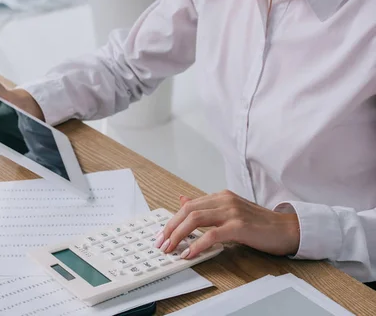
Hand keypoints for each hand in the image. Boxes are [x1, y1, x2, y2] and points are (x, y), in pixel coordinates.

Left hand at [156, 190, 299, 259]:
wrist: (287, 229)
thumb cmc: (259, 224)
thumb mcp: (229, 211)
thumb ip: (206, 207)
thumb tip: (182, 199)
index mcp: (221, 196)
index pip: (188, 206)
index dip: (172, 220)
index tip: (162, 234)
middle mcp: (224, 200)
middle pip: (188, 211)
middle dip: (170, 228)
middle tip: (161, 243)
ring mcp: (232, 212)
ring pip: (195, 219)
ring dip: (179, 235)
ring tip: (171, 248)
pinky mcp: (239, 226)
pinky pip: (211, 235)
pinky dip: (197, 244)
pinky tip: (189, 253)